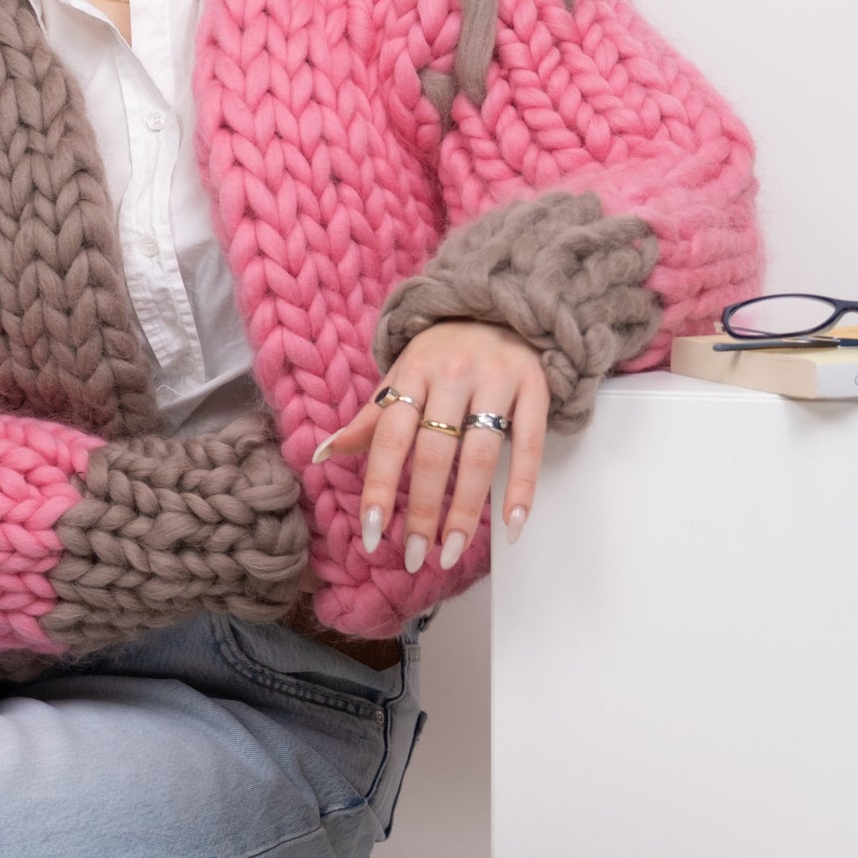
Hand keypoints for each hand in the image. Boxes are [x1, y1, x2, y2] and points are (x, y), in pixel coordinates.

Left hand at [313, 319, 549, 570]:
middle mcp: (452, 374)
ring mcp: (496, 380)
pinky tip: (511, 525)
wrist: (501, 303)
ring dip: (465, 510)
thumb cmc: (444, 352)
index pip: (390, 438)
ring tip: (451, 551)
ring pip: (479, 455)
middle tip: (412, 554)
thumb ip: (370, 418)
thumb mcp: (402, 376)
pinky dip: (522, 488)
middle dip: (420, 509)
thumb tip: (322, 455)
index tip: (371, 532)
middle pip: (434, 452)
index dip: (379, 486)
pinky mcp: (535, 387)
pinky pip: (529, 444)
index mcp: (413, 372)